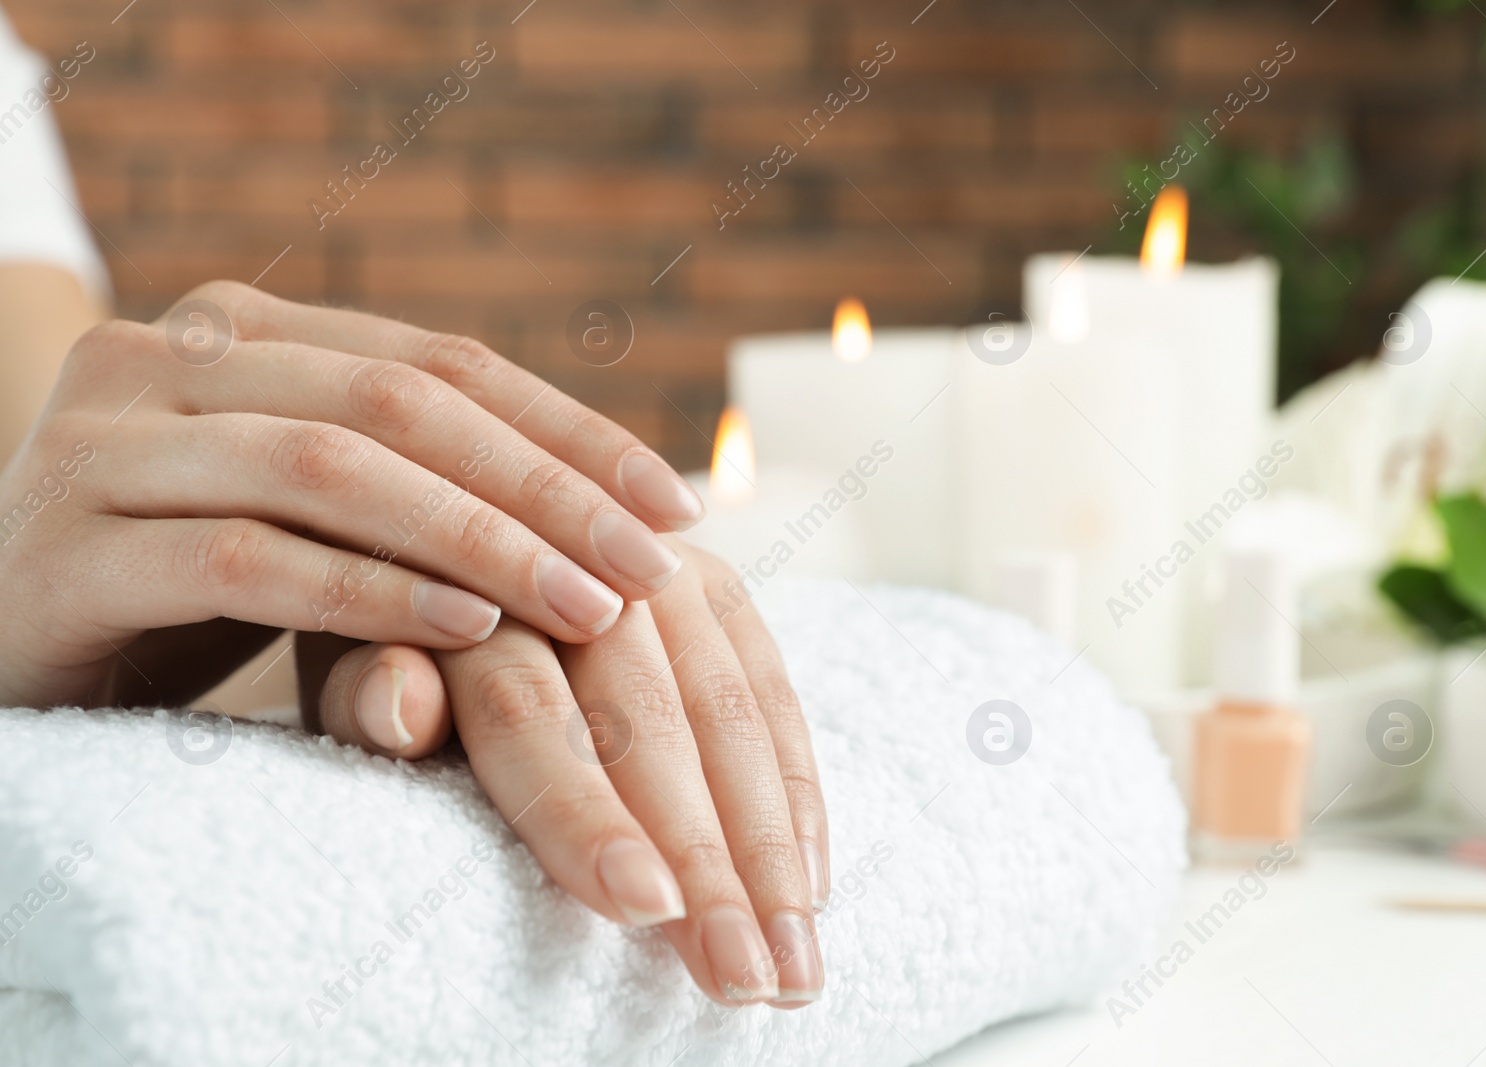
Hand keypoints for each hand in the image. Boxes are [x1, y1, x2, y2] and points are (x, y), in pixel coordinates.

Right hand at [0, 281, 703, 707]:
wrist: (2, 652)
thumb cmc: (184, 592)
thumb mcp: (311, 515)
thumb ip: (416, 485)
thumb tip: (615, 514)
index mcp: (240, 330)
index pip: (443, 363)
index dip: (572, 429)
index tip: (677, 502)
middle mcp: (165, 357)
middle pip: (401, 404)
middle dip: (546, 486)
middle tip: (653, 564)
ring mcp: (104, 446)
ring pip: (333, 469)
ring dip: (480, 539)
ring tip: (589, 605)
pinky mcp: (70, 551)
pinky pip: (251, 558)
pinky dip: (373, 592)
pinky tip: (469, 628)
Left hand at [301, 543, 830, 1007]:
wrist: (453, 547)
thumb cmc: (385, 645)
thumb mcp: (347, 670)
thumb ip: (367, 696)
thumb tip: (400, 704)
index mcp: (467, 588)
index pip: (529, 715)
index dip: (586, 813)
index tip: (644, 909)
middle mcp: (579, 563)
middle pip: (652, 727)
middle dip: (707, 861)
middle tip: (743, 979)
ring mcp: (660, 568)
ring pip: (731, 716)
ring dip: (772, 851)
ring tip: (795, 970)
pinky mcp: (718, 587)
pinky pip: (774, 697)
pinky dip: (797, 797)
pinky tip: (810, 890)